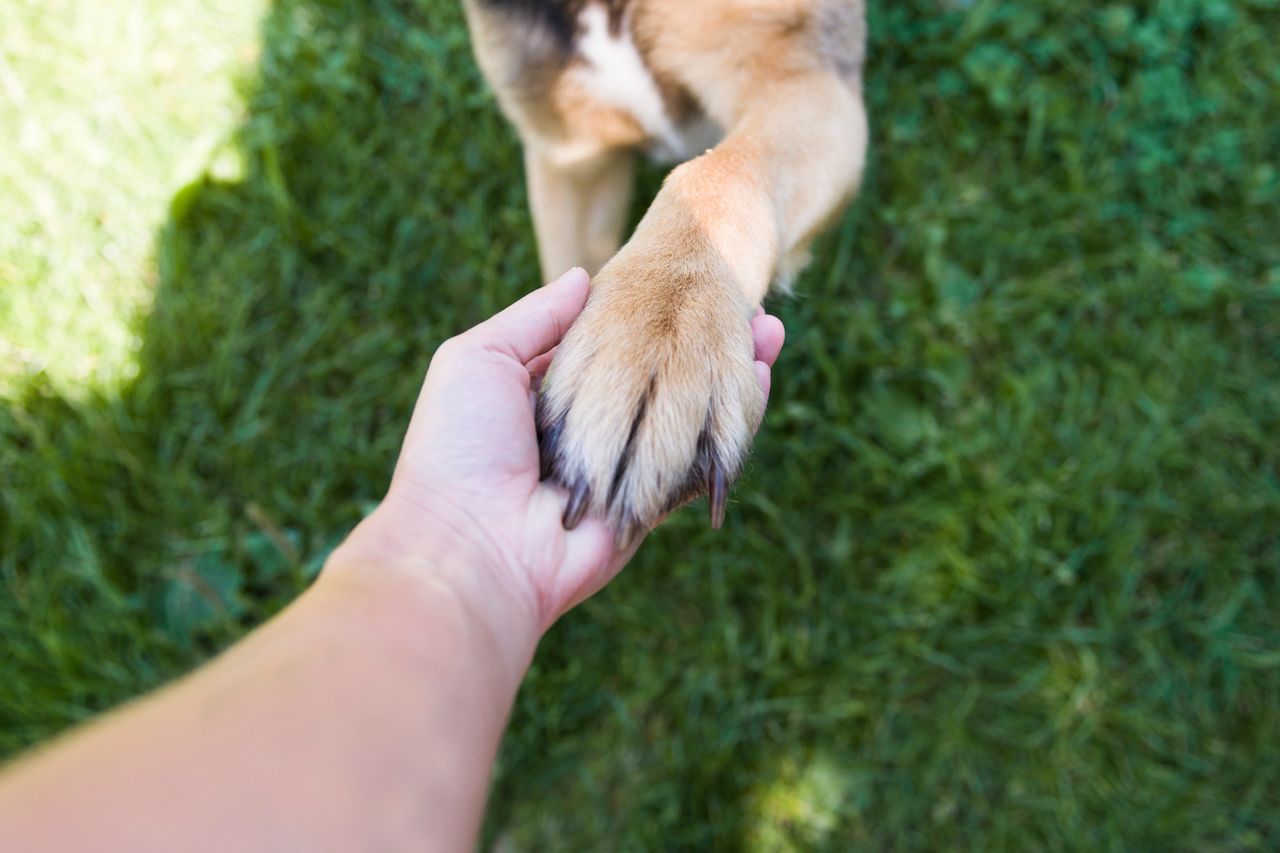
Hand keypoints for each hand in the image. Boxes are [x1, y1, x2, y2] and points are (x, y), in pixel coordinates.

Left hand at [329, 268, 784, 642]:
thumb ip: (534, 318)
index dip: (652, 316)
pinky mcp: (646, 508)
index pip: (611, 347)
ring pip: (687, 418)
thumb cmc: (460, 446)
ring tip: (772, 332)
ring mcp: (619, 472)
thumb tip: (584, 277)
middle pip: (660, 379)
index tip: (691, 284)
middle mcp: (587, 434)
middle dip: (704, 343)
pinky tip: (763, 378)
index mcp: (544, 398)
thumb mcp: (478, 358)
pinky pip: (697, 464)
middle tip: (748, 307)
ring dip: (731, 376)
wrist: (468, 549)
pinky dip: (733, 426)